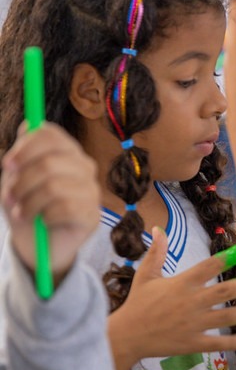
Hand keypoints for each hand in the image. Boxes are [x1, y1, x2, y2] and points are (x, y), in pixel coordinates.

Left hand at [1, 123, 99, 285]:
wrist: (38, 245)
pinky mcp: (93, 214)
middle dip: (22, 182)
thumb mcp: (15, 179)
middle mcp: (83, 166)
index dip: (25, 148)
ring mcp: (91, 190)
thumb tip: (28, 125)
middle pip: (49, 162)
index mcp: (65, 152)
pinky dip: (45, 217)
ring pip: (55, 187)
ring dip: (29, 203)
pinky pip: (66, 209)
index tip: (7, 165)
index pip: (50, 135)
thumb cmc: (27, 206)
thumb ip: (22, 153)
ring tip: (21, 213)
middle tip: (9, 197)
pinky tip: (41, 221)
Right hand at [109, 228, 235, 369]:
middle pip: (223, 292)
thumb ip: (156, 252)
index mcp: (181, 284)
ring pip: (225, 317)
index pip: (208, 267)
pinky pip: (215, 342)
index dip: (228, 257)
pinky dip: (231, 342)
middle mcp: (190, 302)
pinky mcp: (191, 343)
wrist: (125, 336)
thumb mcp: (145, 275)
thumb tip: (157, 228)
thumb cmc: (137, 304)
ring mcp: (192, 324)